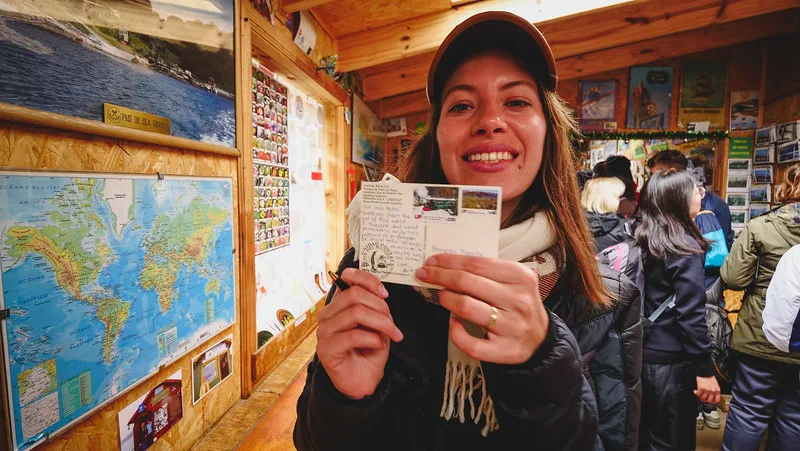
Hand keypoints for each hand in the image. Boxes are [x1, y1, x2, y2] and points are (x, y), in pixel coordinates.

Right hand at [316, 268, 402, 399]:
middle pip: (354, 296)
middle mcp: (327, 315)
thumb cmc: (368, 352)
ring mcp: (324, 332)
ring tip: (391, 335)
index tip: (385, 294)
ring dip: (380, 323)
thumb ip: (376, 308)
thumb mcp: (377, 325)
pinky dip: (372, 339)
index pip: (347, 278)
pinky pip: (353, 336)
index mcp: (338, 305)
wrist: (362, 382)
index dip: (368, 280)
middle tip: (393, 324)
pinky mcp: (326, 349)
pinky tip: (379, 345)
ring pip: (355, 313)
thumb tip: (381, 295)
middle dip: (380, 307)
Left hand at [415, 254, 548, 364]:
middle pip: (468, 283)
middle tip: (425, 274)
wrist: (540, 339)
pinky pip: (470, 343)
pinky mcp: (504, 350)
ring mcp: (512, 327)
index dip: (450, 261)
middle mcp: (518, 301)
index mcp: (521, 277)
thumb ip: (488, 271)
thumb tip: (449, 263)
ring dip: (447, 299)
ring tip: (441, 295)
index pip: (477, 264)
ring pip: (466, 308)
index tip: (432, 260)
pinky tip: (453, 323)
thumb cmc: (517, 304)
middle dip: (440, 276)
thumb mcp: (513, 281)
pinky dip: (455, 332)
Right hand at [694, 376, 720, 404]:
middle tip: (703, 398)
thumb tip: (711, 396)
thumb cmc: (710, 377)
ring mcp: (707, 390)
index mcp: (717, 390)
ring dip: (700, 396)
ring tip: (699, 394)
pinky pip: (698, 394)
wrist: (705, 372)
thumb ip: (715, 391)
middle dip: (706, 400)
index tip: (710, 401)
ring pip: (703, 398)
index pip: (717, 400)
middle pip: (709, 400)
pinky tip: (695, 391)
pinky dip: (696, 393)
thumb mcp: (715, 385)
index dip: (713, 402)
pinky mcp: (701, 388)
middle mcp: (713, 391)